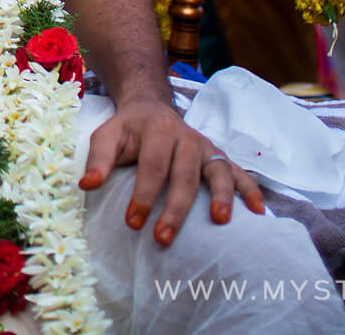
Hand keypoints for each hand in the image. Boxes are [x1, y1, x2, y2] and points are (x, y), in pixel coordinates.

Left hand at [79, 99, 263, 245]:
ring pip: (217, 171)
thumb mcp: (106, 136)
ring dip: (222, 195)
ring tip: (220, 221)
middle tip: (163, 238)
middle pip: (184, 175)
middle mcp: (185, 137)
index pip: (151, 166)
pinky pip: (239, 172)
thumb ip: (98, 159)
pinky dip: (250, 189)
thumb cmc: (127, 130)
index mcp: (156, 131)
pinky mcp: (218, 156)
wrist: (150, 107)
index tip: (132, 222)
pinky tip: (258, 211)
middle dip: (175, 208)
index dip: (143, 195)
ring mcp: (205, 147)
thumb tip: (86, 184)